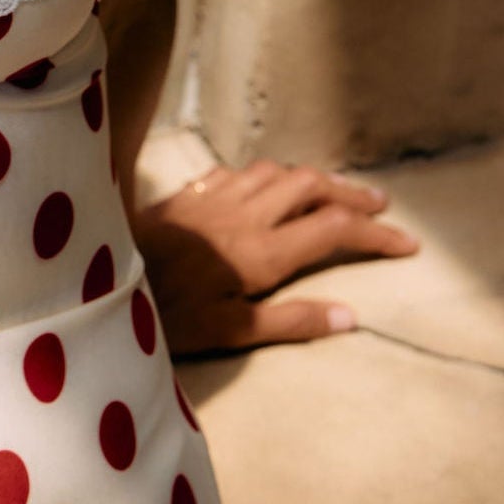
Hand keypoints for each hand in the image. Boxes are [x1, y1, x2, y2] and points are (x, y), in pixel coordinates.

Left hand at [136, 159, 417, 355]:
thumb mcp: (229, 331)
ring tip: (331, 192)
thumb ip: (290, 322)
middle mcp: (243, 215)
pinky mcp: (186, 195)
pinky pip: (238, 172)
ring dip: (310, 179)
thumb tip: (350, 316)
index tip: (407, 244)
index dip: (375, 235)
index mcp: (261, 252)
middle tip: (379, 207)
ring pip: (276, 172)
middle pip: (311, 187)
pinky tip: (264, 185)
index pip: (333, 231)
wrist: (96, 277)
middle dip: (351, 194)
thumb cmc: (163, 313)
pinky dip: (266, 175)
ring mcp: (213, 199)